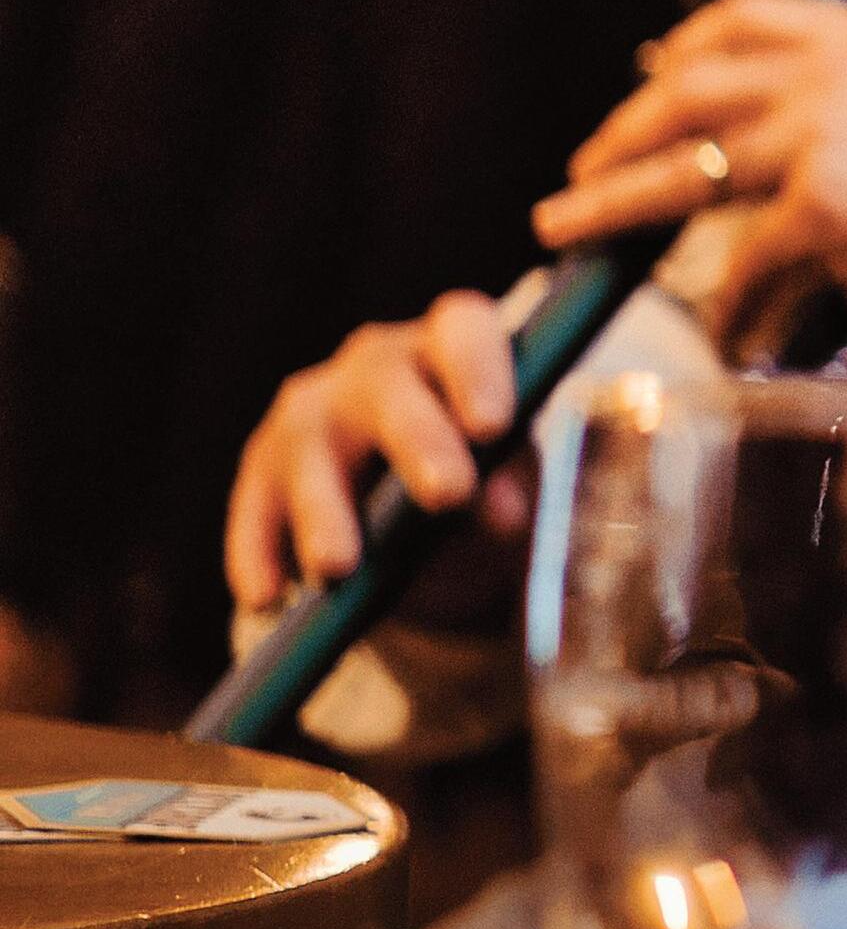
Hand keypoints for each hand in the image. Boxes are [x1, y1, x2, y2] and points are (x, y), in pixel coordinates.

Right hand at [225, 293, 533, 618]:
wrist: (421, 517)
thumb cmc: (478, 475)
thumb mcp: (503, 481)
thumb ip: (508, 488)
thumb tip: (504, 515)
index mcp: (448, 349)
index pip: (463, 331)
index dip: (477, 370)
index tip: (493, 426)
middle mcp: (376, 366)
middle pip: (389, 387)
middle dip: (419, 439)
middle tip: (449, 494)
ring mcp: (311, 412)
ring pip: (310, 448)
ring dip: (324, 508)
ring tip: (338, 567)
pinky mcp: (263, 471)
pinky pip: (255, 509)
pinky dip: (260, 552)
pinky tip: (267, 597)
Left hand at [533, 0, 846, 353]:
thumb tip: (772, 124)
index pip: (741, 14)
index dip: (680, 49)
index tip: (649, 77)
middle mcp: (833, 72)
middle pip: (690, 90)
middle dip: (621, 132)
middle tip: (579, 169)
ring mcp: (824, 139)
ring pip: (689, 172)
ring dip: (617, 205)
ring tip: (567, 231)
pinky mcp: (828, 211)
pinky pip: (747, 265)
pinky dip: (731, 306)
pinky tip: (728, 334)